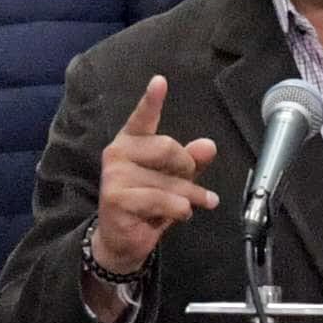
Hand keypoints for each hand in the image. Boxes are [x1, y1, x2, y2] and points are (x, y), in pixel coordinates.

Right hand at [91, 74, 219, 278]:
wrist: (123, 240)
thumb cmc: (148, 205)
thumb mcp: (175, 180)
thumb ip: (191, 161)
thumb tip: (208, 146)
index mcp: (131, 142)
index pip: (142, 117)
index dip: (152, 99)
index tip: (160, 81)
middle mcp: (118, 153)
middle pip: (168, 147)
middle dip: (187, 168)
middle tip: (192, 184)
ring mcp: (115, 175)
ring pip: (169, 179)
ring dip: (190, 196)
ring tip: (192, 205)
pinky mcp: (117, 198)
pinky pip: (162, 199)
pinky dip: (179, 209)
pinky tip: (179, 214)